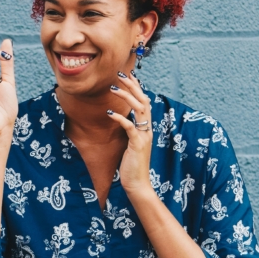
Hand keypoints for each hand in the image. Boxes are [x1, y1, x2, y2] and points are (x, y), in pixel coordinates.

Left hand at [107, 71, 153, 192]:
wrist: (137, 183)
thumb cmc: (132, 164)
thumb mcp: (131, 143)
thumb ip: (131, 130)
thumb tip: (123, 118)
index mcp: (146, 128)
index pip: (144, 102)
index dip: (137, 88)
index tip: (128, 75)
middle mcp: (148, 129)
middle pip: (143, 101)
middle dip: (132, 86)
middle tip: (120, 74)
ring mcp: (144, 136)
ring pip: (139, 110)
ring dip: (126, 96)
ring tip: (113, 88)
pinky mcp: (137, 144)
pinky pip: (130, 127)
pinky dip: (121, 118)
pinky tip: (110, 113)